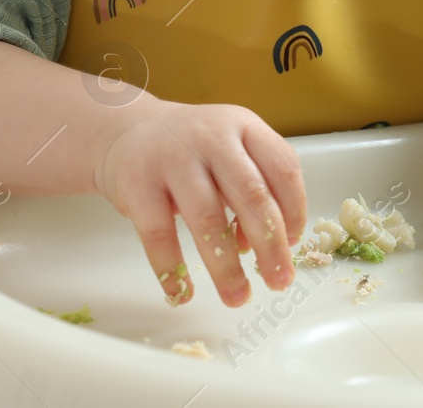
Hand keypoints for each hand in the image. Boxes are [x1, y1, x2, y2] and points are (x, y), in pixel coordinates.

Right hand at [93, 100, 305, 306]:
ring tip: (238, 297)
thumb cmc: (190, 149)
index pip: (283, 168)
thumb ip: (253, 188)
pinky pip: (159, 234)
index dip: (295, 210)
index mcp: (243, 126)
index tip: (294, 243)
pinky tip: (182, 292)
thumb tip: (262, 246)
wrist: (126, 129)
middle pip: (251, 194)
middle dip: (270, 245)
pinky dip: (172, 269)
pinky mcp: (137, 183)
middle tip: (279, 281)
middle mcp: (211, 137)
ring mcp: (172, 159)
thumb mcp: (229, 150)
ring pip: (207, 218)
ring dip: (226, 266)